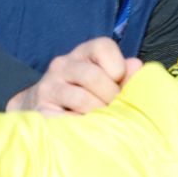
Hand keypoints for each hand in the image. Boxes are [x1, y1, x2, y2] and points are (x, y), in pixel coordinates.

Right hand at [7, 38, 142, 115]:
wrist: (41, 108)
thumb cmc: (83, 94)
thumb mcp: (103, 80)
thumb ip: (123, 74)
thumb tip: (137, 66)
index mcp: (81, 53)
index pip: (102, 46)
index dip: (118, 66)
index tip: (118, 83)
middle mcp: (62, 65)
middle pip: (93, 76)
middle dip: (110, 97)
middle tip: (115, 110)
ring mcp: (48, 87)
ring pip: (81, 99)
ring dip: (98, 114)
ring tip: (103, 122)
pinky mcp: (40, 110)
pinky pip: (66, 119)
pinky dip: (82, 126)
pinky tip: (87, 130)